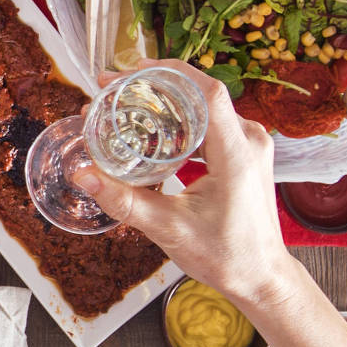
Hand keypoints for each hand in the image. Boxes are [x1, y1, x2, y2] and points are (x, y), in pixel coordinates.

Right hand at [70, 66, 292, 306]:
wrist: (262, 277)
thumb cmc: (226, 256)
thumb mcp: (169, 229)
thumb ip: (125, 200)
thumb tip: (84, 174)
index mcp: (237, 154)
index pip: (208, 93)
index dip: (170, 72)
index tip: (131, 69)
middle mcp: (249, 141)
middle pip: (200, 94)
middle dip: (154, 86)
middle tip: (112, 89)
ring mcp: (249, 146)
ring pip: (203, 107)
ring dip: (164, 102)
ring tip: (124, 105)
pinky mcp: (244, 154)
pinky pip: (209, 123)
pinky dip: (179, 120)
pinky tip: (151, 129)